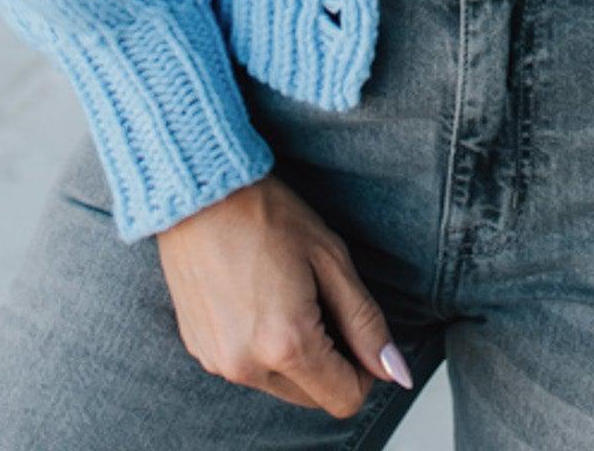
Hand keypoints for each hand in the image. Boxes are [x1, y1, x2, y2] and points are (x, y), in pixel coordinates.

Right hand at [156, 169, 411, 419]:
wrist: (199, 193)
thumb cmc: (266, 215)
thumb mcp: (330, 259)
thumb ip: (365, 322)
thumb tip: (395, 371)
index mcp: (286, 345)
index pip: (345, 399)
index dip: (365, 370)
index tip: (358, 331)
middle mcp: (247, 366)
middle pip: (313, 396)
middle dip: (330, 361)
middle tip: (322, 301)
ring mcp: (218, 363)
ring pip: (280, 385)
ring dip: (295, 355)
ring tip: (287, 294)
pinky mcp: (200, 351)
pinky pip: (247, 367)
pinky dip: (261, 347)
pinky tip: (257, 298)